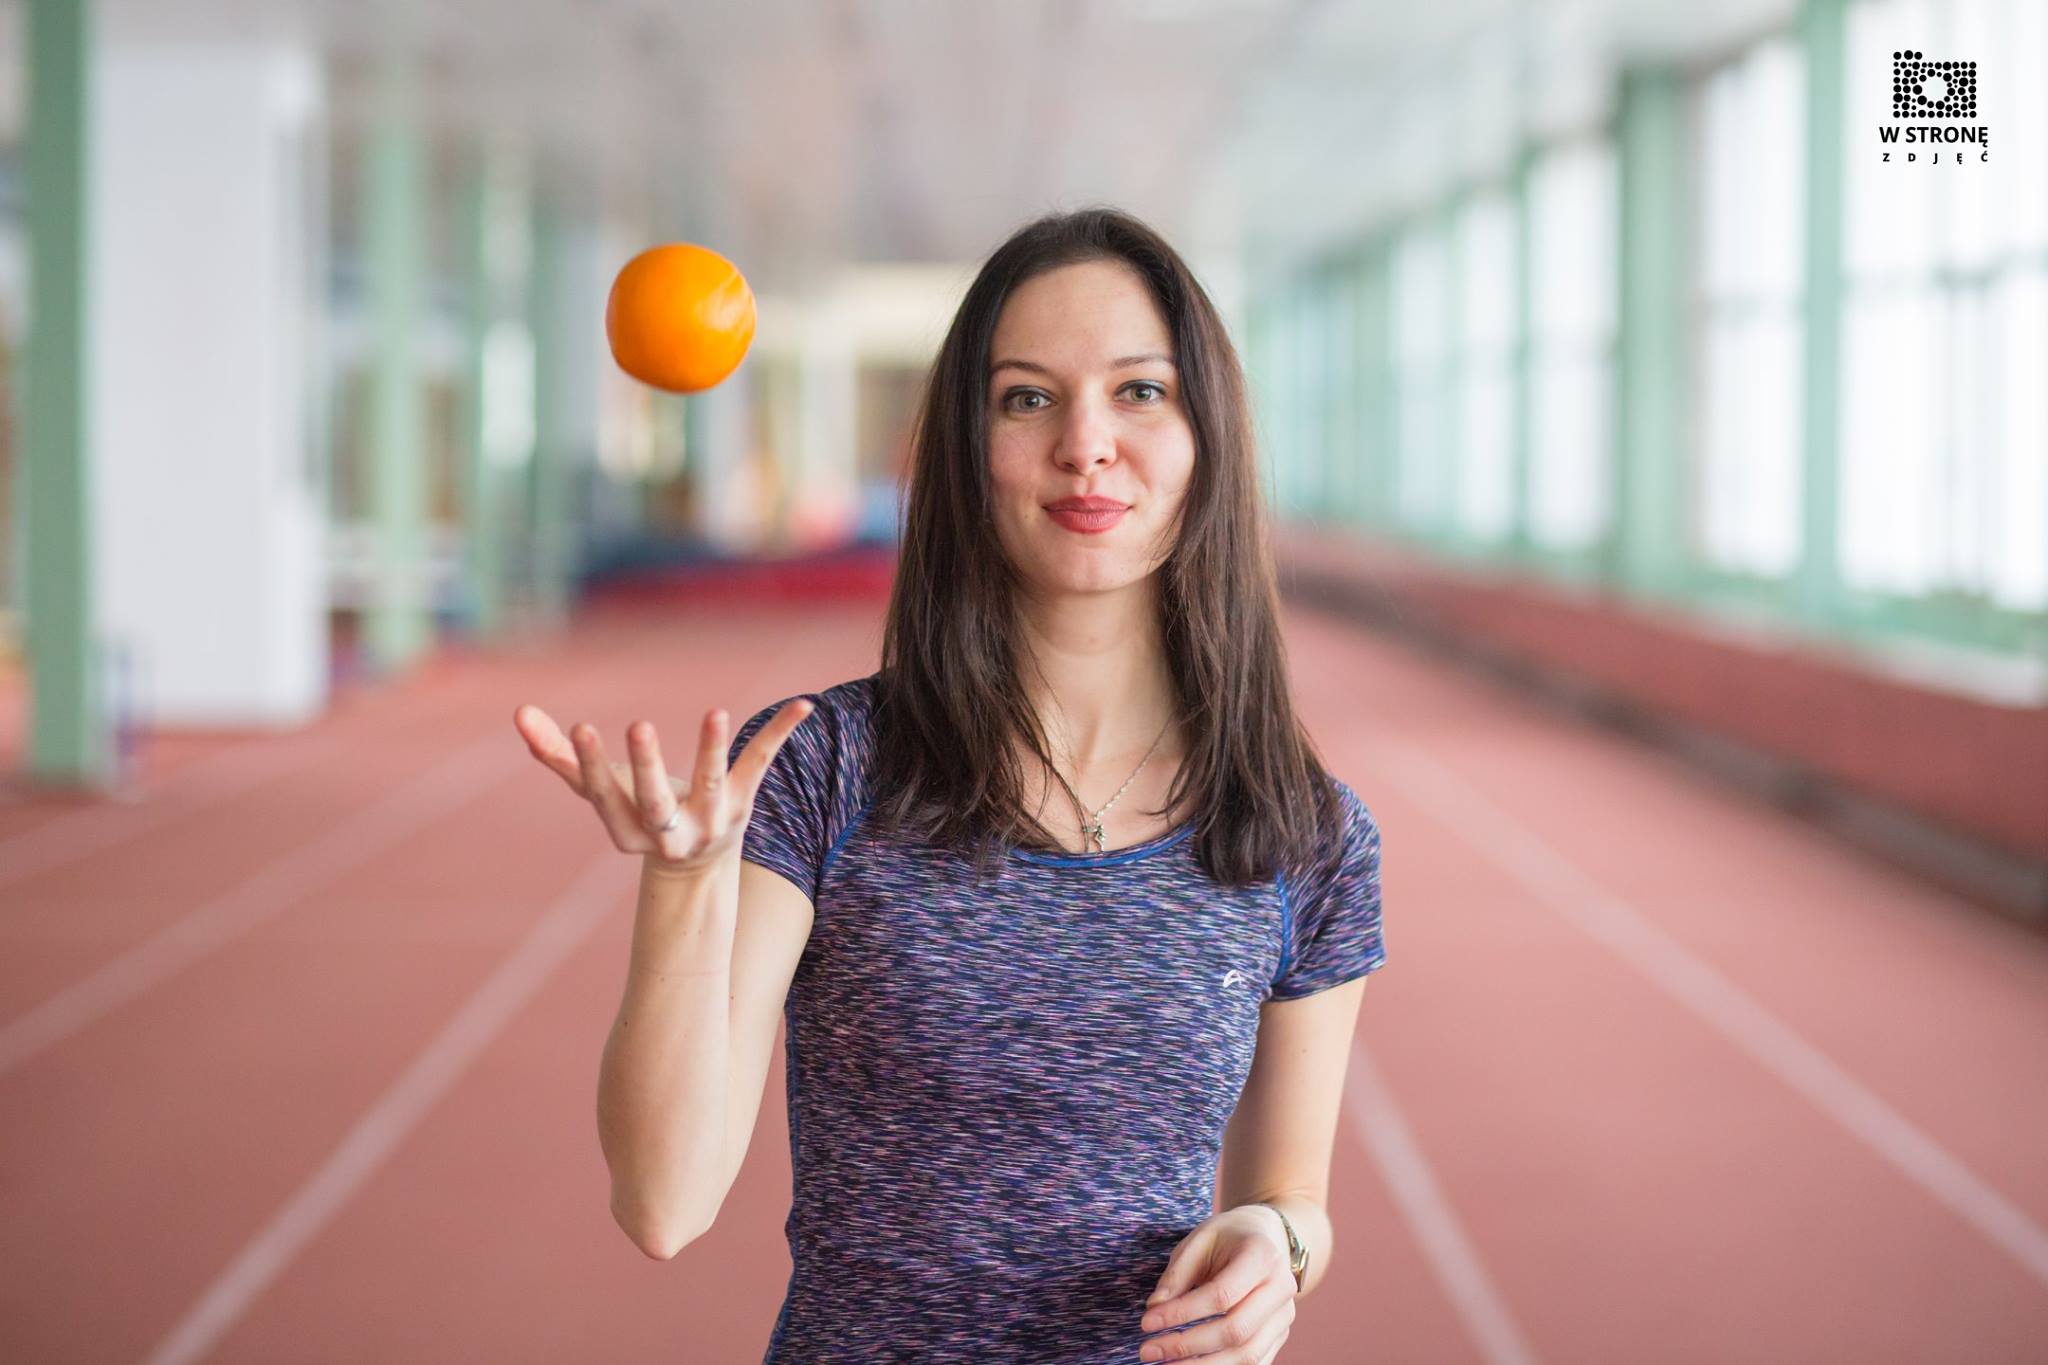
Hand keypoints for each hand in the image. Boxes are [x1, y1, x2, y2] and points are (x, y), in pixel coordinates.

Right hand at [512, 697, 814, 876]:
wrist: (697, 866)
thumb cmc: (637, 813)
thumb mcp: (601, 790)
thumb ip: (556, 754)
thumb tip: (518, 713)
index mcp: (626, 830)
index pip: (603, 797)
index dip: (590, 766)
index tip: (580, 729)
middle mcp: (669, 833)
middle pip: (654, 803)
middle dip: (645, 766)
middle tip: (638, 725)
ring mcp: (710, 820)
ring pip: (711, 785)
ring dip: (711, 749)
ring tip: (715, 711)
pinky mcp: (743, 803)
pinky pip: (760, 763)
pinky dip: (780, 732)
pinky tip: (804, 704)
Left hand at [1138, 1205, 1296, 1362]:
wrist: (1268, 1238)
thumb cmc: (1228, 1237)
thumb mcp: (1199, 1240)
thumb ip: (1177, 1274)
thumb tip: (1154, 1309)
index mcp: (1262, 1256)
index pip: (1221, 1295)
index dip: (1182, 1313)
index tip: (1147, 1322)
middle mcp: (1281, 1288)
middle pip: (1236, 1331)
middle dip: (1188, 1346)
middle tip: (1148, 1351)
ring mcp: (1284, 1316)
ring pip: (1247, 1355)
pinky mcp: (1280, 1335)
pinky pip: (1254, 1363)